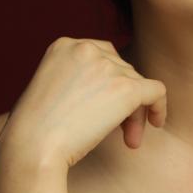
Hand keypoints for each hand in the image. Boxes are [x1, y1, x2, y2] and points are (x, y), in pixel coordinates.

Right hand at [0, 37, 167, 169]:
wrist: (32, 146)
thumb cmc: (34, 130)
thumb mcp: (50, 89)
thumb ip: (77, 79)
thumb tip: (111, 91)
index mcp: (64, 45)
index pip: (103, 56)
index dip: (110, 83)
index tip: (105, 109)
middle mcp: (87, 48)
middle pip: (122, 70)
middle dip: (124, 101)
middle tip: (121, 133)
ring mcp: (107, 66)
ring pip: (138, 84)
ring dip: (134, 113)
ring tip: (127, 141)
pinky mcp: (126, 87)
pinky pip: (157, 91)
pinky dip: (159, 107)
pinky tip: (156, 123)